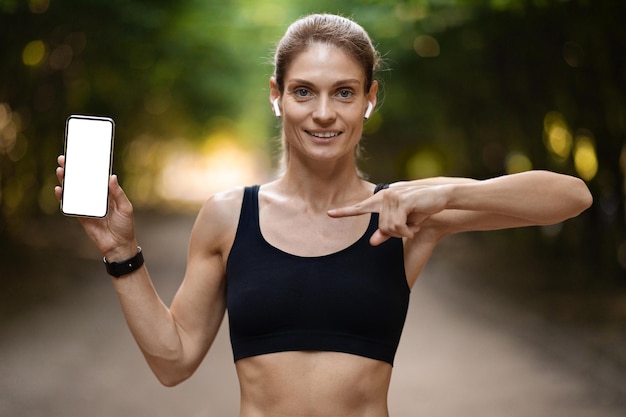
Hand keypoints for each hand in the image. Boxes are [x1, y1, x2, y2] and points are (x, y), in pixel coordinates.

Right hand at [55, 155, 137, 260]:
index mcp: (108, 194)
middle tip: (64, 159)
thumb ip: (118, 193)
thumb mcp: (125, 207)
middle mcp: (97, 198)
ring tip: (61, 170)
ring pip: (75, 191)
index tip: (82, 156)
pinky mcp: (81, 216)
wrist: (118, 246)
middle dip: (74, 170)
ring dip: (67, 181)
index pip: (97, 177)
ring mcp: (88, 207)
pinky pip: (70, 205)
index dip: (89, 167)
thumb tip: (112, 177)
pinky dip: (64, 197)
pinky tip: (59, 189)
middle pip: (83, 181)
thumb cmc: (125, 226)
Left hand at [327, 185, 448, 245]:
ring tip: (413, 225)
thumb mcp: (404, 223)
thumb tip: (372, 242)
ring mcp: (392, 196)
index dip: (344, 212)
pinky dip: (408, 230)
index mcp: (381, 199)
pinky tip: (416, 226)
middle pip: (382, 227)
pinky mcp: (402, 200)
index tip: (329, 214)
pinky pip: (398, 225)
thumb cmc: (421, 209)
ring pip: (389, 227)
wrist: (441, 196)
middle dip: (396, 233)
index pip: (360, 207)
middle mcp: (384, 195)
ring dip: (403, 232)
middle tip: (408, 229)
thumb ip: (387, 231)